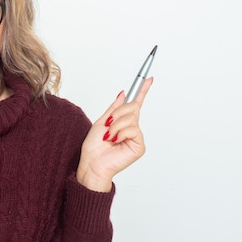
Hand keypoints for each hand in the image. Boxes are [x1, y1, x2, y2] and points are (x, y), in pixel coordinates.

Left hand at [77, 77, 153, 191]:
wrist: (92, 163)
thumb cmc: (94, 147)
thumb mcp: (102, 121)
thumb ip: (114, 108)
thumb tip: (123, 93)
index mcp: (122, 121)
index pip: (135, 103)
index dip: (142, 90)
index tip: (149, 78)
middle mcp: (131, 127)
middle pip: (132, 107)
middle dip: (118, 113)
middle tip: (108, 123)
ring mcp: (136, 136)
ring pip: (131, 117)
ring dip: (116, 125)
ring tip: (109, 136)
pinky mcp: (139, 145)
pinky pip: (133, 129)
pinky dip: (121, 133)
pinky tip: (115, 141)